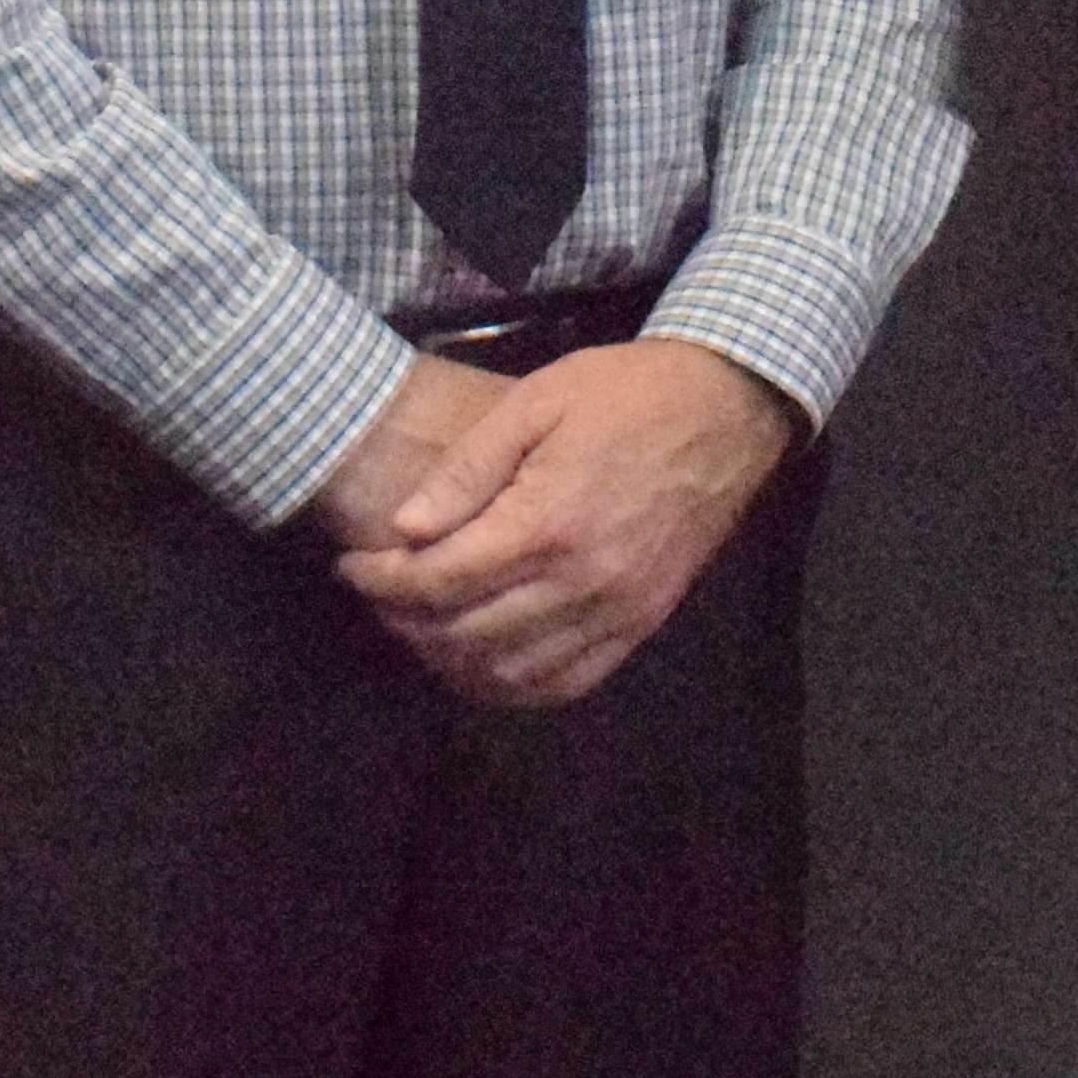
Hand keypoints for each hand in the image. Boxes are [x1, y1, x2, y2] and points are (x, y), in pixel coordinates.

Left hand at [329, 337, 796, 711]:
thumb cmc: (626, 392)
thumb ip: (466, 469)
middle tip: (377, 595)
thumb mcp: (535, 401)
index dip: (381, 581)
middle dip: (405, 622)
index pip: (439, 581)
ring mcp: (618, 609)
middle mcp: (582, 581)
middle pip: (467, 634)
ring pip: (513, 672)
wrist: (726, 408)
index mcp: (547, 522)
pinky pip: (569, 682)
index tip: (351, 566)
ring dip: (453, 661)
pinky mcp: (643, 622)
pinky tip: (486, 662)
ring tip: (422, 626)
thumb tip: (405, 529)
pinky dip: (516, 685)